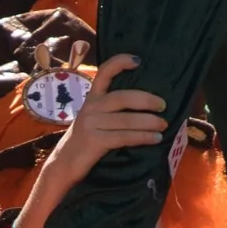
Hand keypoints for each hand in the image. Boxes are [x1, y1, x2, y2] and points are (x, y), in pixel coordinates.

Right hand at [15, 51, 165, 227]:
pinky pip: (124, 137)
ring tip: (164, 126)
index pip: (104, 73)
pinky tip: (155, 139)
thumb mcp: (93, 120)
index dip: (120, 63)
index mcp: (91, 99)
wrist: (62, 166)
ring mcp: (91, 124)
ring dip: (149, 122)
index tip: (138, 60)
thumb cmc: (84, 142)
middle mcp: (90, 108)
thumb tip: (145, 107)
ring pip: (126, 119)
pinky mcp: (94, 141)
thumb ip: (110, 111)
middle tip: (163, 106)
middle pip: (122, 97)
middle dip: (146, 100)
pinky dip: (143, 137)